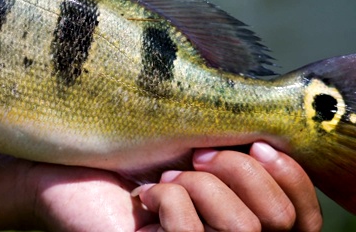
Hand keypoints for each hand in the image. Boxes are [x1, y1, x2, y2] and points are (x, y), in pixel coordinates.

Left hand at [29, 142, 321, 231]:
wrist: (64, 165)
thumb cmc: (127, 150)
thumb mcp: (191, 143)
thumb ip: (233, 149)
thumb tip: (270, 144)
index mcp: (240, 216)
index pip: (301, 220)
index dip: (293, 182)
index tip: (258, 146)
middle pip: (277, 221)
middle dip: (239, 173)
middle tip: (195, 155)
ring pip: (241, 229)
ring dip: (201, 186)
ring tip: (164, 176)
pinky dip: (169, 199)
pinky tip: (143, 195)